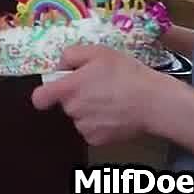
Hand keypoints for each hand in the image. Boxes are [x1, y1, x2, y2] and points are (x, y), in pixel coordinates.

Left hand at [30, 44, 174, 145]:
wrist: (153, 102)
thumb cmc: (126, 74)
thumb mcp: (98, 52)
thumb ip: (71, 56)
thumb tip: (60, 68)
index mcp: (68, 89)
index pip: (39, 98)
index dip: (45, 93)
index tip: (57, 88)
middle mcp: (72, 111)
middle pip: (66, 104)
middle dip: (78, 95)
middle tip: (100, 86)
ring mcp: (84, 128)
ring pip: (80, 117)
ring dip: (90, 110)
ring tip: (112, 100)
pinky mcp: (97, 141)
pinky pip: (92, 130)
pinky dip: (101, 124)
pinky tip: (116, 114)